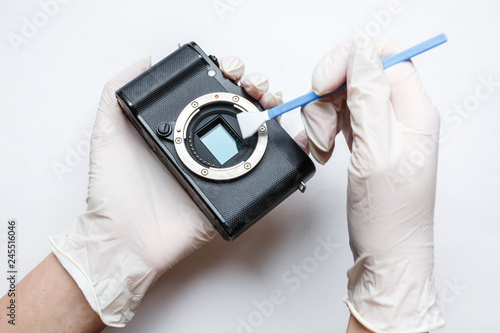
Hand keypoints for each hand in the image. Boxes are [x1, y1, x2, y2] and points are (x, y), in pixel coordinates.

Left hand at [49, 55, 282, 326]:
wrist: (126, 238)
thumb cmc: (113, 190)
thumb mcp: (106, 134)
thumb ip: (116, 93)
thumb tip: (144, 61)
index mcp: (181, 128)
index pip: (213, 92)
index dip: (228, 74)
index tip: (230, 69)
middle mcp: (205, 144)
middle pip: (242, 107)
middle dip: (256, 87)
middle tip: (254, 87)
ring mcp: (222, 168)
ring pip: (259, 132)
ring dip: (273, 110)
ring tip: (272, 103)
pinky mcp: (234, 192)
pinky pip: (268, 171)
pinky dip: (289, 152)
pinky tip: (294, 136)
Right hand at [300, 35, 444, 331]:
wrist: (385, 251)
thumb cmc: (388, 213)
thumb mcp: (377, 152)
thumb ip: (369, 99)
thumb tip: (360, 54)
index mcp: (414, 111)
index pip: (383, 57)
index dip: (349, 62)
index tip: (323, 85)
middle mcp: (400, 114)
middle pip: (358, 73)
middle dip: (329, 93)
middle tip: (322, 125)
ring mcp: (381, 127)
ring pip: (343, 95)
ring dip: (322, 115)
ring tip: (323, 145)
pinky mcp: (365, 140)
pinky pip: (338, 116)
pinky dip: (324, 128)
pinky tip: (324, 148)